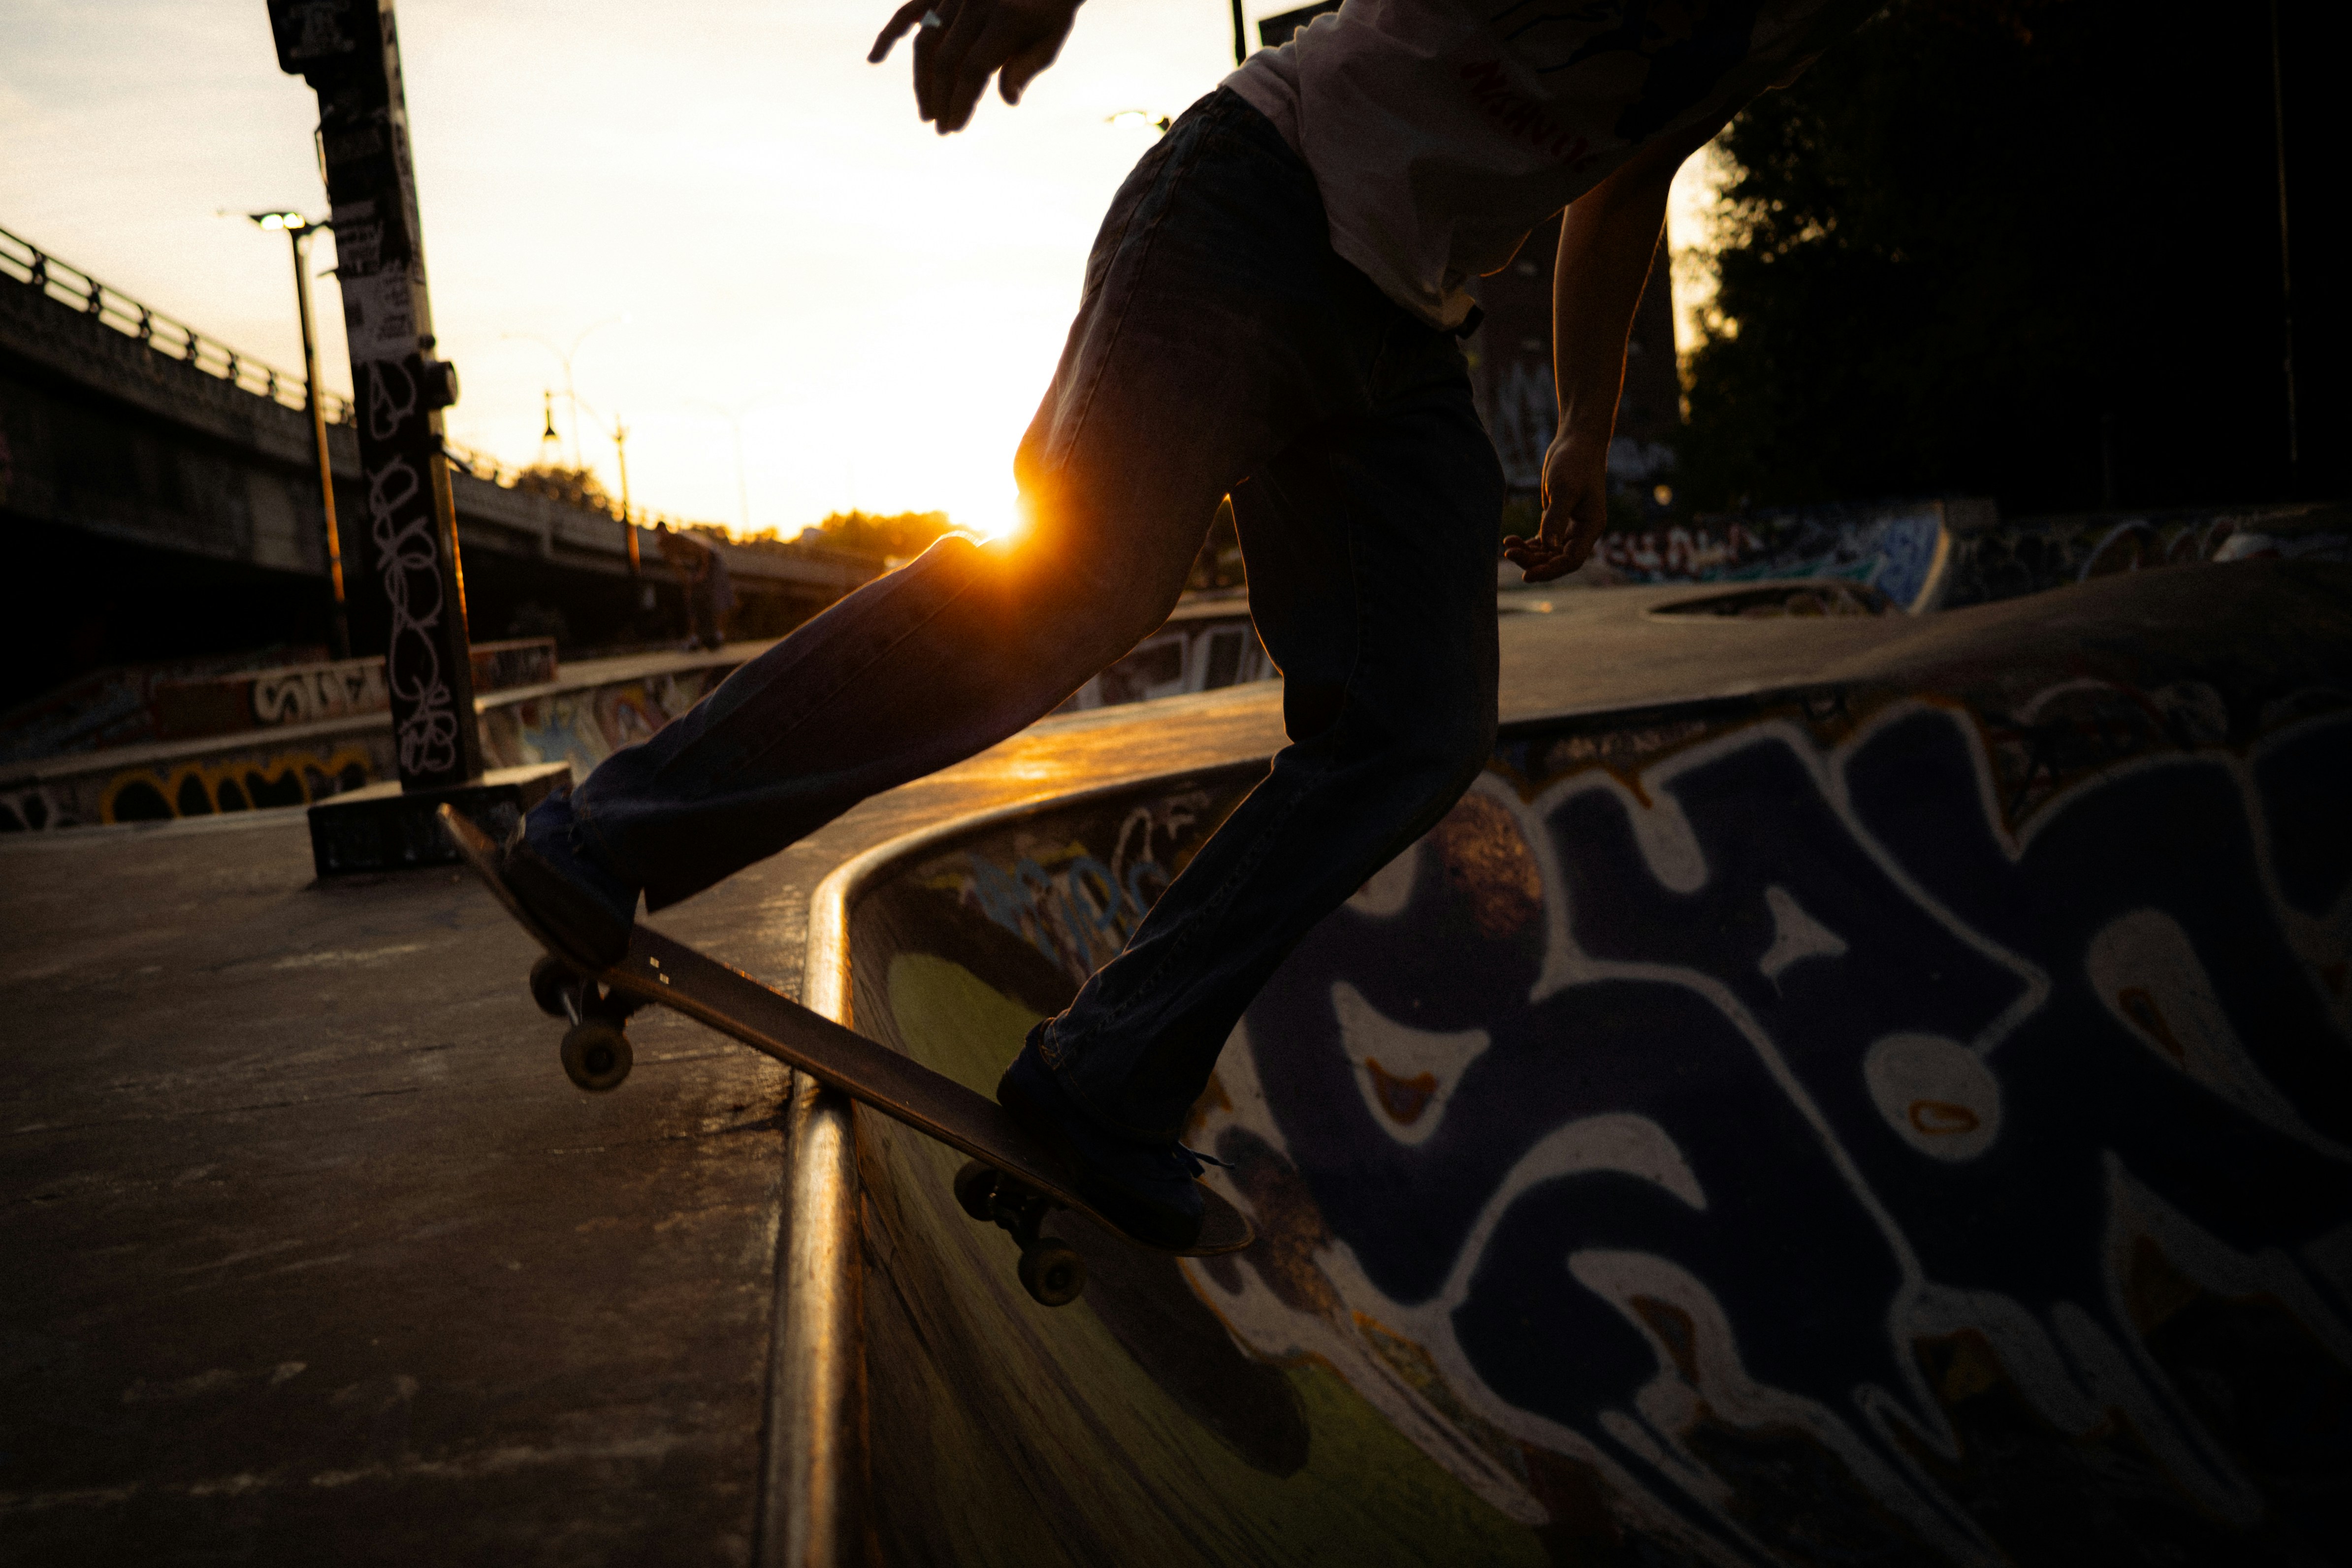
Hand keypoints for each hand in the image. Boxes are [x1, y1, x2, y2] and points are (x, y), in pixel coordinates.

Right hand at [869, 0, 1080, 133]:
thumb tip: (1008, 101)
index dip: (961, 101)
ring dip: (921, 80)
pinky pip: (908, 11)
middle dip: (940, 98)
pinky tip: (874, 59)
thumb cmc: (1050, 9)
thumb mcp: (1049, 40)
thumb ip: (1026, 68)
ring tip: (926, 111)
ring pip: (925, 41)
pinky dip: (890, 34)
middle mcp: (974, 3)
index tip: (955, 127)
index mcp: (1004, 18)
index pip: (973, 69)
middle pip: (945, 59)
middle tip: (940, 127)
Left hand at [1502, 425, 1609, 581]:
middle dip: (1534, 561)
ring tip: (1508, 547)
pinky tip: (1510, 540)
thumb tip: (1548, 546)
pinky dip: (1527, 543)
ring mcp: (1570, 526)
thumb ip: (1555, 518)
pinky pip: (1542, 540)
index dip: (1550, 570)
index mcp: (1591, 527)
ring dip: (1528, 553)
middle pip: (1558, 559)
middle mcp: (1582, 531)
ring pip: (1548, 551)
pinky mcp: (1557, 518)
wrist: (1577, 441)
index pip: (1572, 560)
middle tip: (1509, 555)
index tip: (1526, 574)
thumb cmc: (1575, 462)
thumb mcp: (1564, 489)